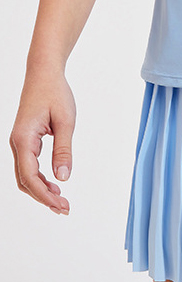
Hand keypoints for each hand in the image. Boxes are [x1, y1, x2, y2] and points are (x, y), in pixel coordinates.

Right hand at [9, 70, 75, 215]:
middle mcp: (16, 143)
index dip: (44, 195)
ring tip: (61, 201)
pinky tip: (54, 184)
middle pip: (25, 181)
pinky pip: (28, 166)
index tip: (62, 205)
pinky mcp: (25, 140)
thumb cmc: (54, 93)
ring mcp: (19, 142)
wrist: (44, 73)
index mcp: (23, 139)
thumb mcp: (65, 121)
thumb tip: (63, 177)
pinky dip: (39, 179)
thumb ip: (63, 149)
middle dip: (43, 197)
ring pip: (25, 175)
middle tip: (64, 208)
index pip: (30, 177)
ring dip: (41, 190)